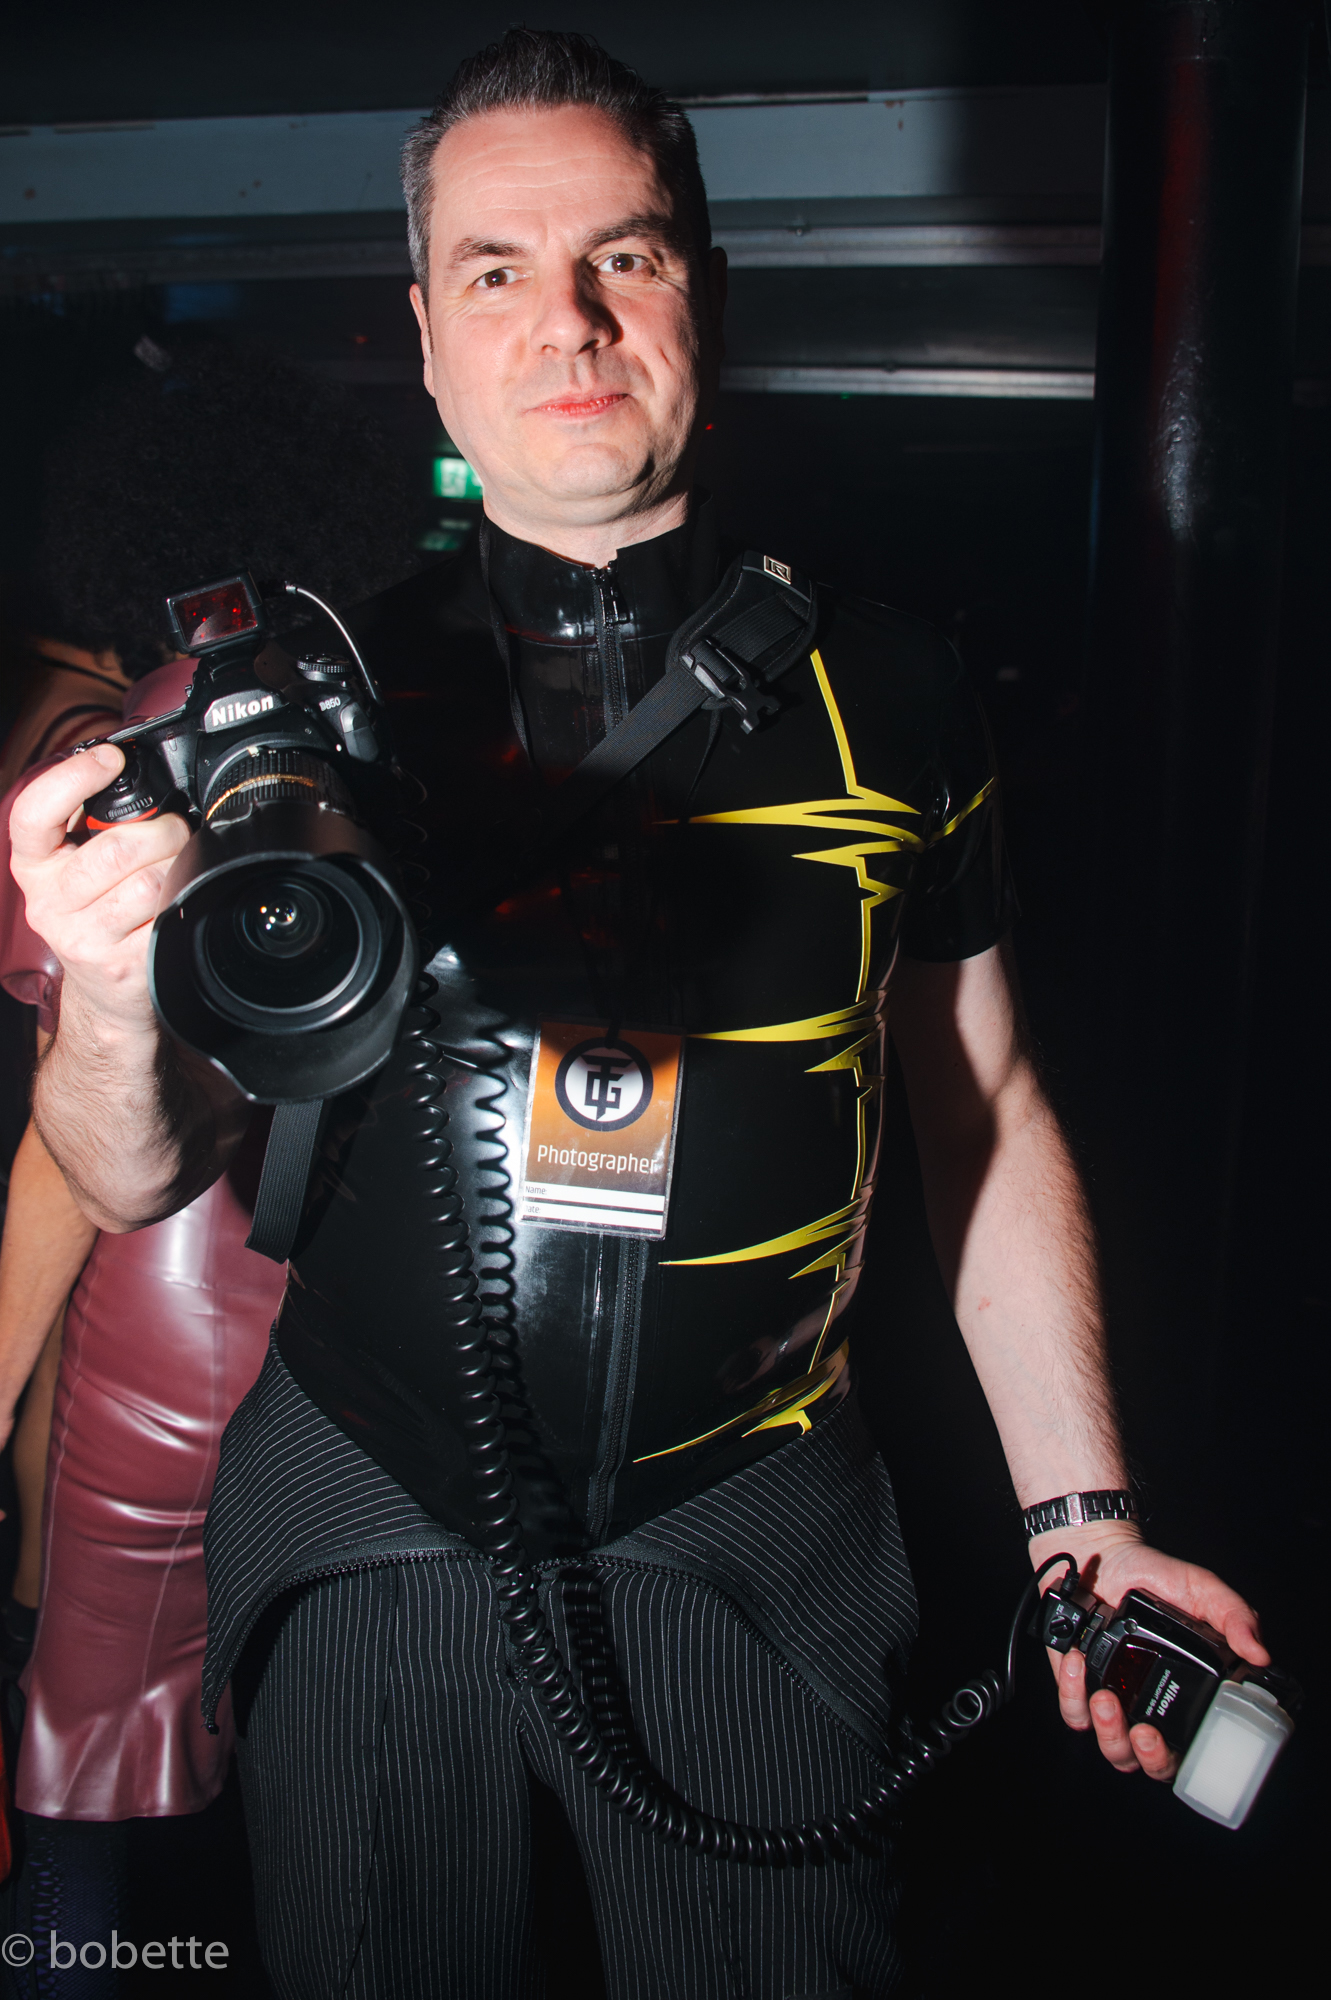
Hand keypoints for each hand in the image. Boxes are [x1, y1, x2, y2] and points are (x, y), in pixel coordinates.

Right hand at [8, 745, 188, 1036]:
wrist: (105, 994)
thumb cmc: (98, 915)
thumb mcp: (78, 867)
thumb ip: (92, 824)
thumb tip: (132, 772)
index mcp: (34, 866)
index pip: (33, 812)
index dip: (73, 777)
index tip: (110, 758)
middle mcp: (49, 903)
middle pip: (117, 847)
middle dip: (163, 831)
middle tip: (176, 831)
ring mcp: (82, 938)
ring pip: (148, 882)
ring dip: (178, 867)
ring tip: (177, 869)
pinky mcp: (119, 966)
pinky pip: (166, 917)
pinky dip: (181, 903)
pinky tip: (175, 904)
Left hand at [1032, 1523, 1267, 1780]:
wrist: (1101, 1555)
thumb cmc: (1154, 1576)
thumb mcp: (1202, 1590)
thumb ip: (1233, 1616)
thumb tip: (1259, 1653)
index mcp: (1180, 1691)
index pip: (1187, 1748)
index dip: (1182, 1756)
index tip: (1176, 1741)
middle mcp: (1146, 1703)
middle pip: (1147, 1761)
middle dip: (1147, 1756)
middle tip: (1145, 1733)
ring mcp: (1111, 1698)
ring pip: (1110, 1746)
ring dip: (1109, 1731)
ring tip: (1106, 1699)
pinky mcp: (1076, 1685)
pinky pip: (1073, 1710)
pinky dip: (1073, 1692)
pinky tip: (1078, 1662)